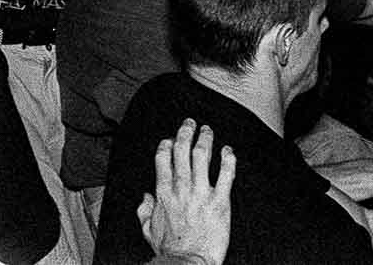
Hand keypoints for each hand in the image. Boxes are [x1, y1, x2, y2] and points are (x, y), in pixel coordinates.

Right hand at [136, 118, 233, 264]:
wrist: (188, 261)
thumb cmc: (170, 249)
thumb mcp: (148, 229)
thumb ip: (143, 210)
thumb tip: (144, 198)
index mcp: (163, 192)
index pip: (163, 158)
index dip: (167, 143)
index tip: (171, 138)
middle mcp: (181, 188)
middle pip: (182, 151)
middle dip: (185, 132)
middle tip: (190, 123)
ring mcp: (201, 193)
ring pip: (202, 157)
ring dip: (205, 140)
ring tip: (207, 130)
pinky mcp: (220, 202)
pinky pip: (225, 175)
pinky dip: (228, 160)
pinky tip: (228, 151)